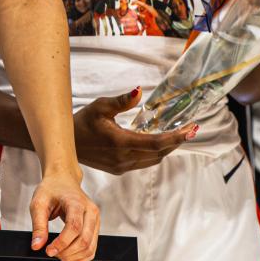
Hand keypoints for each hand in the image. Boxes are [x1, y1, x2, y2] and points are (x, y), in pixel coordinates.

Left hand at [27, 170, 100, 260]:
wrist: (63, 181)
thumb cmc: (51, 190)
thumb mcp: (38, 204)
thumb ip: (38, 225)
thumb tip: (36, 246)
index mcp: (77, 202)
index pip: (74, 227)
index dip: (61, 243)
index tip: (48, 251)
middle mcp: (91, 211)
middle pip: (84, 240)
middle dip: (67, 252)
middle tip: (51, 253)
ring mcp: (96, 220)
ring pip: (90, 247)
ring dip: (74, 257)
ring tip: (59, 254)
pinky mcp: (95, 227)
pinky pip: (92, 248)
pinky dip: (80, 257)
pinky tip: (68, 255)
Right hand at [71, 88, 195, 174]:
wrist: (67, 144)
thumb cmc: (83, 122)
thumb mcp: (101, 106)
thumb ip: (122, 101)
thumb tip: (139, 91)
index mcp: (120, 143)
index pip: (156, 143)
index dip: (176, 137)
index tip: (191, 130)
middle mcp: (123, 158)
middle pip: (159, 153)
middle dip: (176, 141)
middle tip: (191, 130)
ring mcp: (122, 166)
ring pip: (153, 159)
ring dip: (167, 148)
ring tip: (179, 135)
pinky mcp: (119, 169)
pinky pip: (145, 162)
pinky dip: (156, 152)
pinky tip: (159, 142)